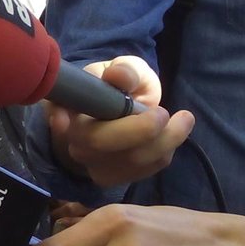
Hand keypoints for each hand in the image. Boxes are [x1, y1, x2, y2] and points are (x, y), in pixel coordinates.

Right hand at [46, 56, 193, 186]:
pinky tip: (172, 134)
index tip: (78, 116)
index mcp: (65, 108)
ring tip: (184, 118)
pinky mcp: (110, 178)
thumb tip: (117, 76)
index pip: (61, 115)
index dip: (64, 117)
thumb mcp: (124, 68)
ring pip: (127, 160)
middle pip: (99, 144)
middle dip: (138, 130)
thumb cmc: (118, 86)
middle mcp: (71, 140)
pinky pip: (143, 170)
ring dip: (164, 141)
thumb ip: (125, 70)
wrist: (119, 112)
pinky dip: (164, 152)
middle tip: (164, 112)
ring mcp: (89, 163)